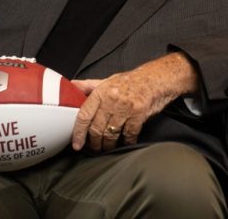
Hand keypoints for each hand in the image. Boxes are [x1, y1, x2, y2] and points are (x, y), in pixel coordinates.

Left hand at [70, 52, 198, 151]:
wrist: (156, 78)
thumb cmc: (131, 81)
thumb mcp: (107, 80)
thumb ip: (88, 86)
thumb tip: (71, 86)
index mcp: (101, 91)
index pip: (84, 115)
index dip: (79, 132)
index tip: (77, 144)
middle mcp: (111, 99)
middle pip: (96, 128)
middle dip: (94, 142)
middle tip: (94, 148)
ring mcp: (125, 107)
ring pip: (111, 134)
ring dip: (107, 145)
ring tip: (106, 147)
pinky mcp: (139, 114)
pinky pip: (128, 135)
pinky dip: (126, 142)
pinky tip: (124, 143)